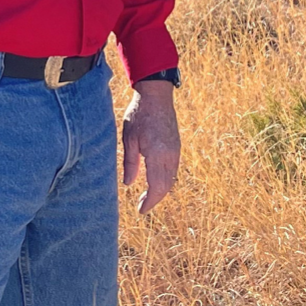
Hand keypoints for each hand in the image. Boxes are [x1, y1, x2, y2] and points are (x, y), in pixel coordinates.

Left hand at [122, 82, 179, 214]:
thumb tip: (129, 184)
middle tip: (142, 205)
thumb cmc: (139, 114)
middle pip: (166, 186)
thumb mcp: (129, 138)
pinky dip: (165, 179)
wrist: (156, 95)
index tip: (141, 211)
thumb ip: (130, 163)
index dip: (150, 202)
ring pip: (171, 178)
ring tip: (147, 195)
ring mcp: (176, 150)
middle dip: (155, 198)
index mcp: (157, 154)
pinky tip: (155, 179)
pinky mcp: (177, 145)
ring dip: (161, 190)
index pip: (157, 187)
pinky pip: (173, 169)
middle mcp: (170, 155)